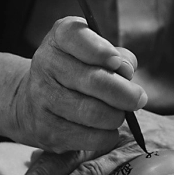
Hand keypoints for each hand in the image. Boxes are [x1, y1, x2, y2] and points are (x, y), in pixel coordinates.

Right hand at [7, 16, 147, 153]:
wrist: (34, 99)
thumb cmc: (76, 69)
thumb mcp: (94, 50)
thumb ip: (116, 55)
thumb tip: (127, 70)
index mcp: (60, 36)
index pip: (77, 37)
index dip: (101, 51)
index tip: (118, 63)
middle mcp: (45, 62)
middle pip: (91, 80)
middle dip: (123, 92)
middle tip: (139, 98)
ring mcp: (41, 97)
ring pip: (90, 112)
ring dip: (115, 116)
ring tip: (120, 114)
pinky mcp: (44, 129)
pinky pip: (84, 137)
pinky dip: (105, 136)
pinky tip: (108, 130)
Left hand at [11, 108, 173, 174]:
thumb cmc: (148, 136)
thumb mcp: (114, 130)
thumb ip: (77, 143)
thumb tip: (36, 157)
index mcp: (103, 125)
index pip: (68, 144)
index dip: (42, 165)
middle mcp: (114, 135)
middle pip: (74, 158)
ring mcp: (132, 152)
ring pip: (92, 173)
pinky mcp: (147, 168)